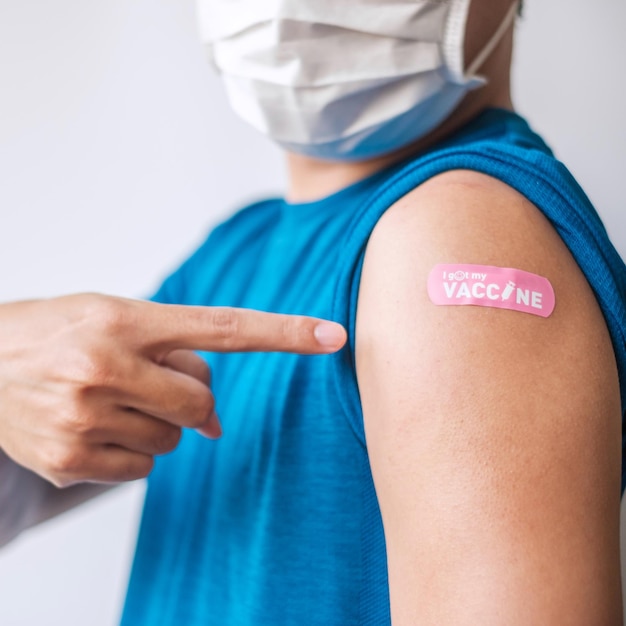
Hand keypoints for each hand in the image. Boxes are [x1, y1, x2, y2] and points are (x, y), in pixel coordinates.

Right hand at [0, 294, 345, 486]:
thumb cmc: (56, 333)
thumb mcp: (114, 319)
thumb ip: (175, 356)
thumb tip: (215, 422)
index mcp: (124, 320)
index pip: (224, 328)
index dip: (285, 332)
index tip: (334, 335)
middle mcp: (105, 366)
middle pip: (203, 402)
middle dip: (190, 398)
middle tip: (149, 381)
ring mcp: (85, 418)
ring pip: (175, 440)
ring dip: (157, 423)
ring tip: (110, 399)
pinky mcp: (70, 461)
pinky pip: (143, 468)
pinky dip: (132, 450)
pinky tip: (93, 426)